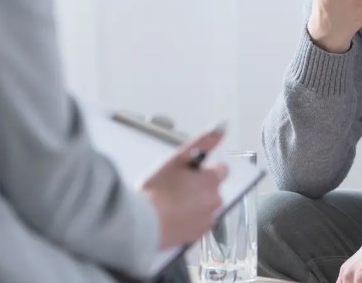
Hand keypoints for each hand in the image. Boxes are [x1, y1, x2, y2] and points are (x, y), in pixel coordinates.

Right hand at [141, 126, 227, 248]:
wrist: (140, 223)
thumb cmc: (156, 191)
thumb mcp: (178, 158)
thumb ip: (204, 141)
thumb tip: (221, 128)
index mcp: (211, 180)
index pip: (220, 169)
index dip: (203, 169)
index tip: (188, 172)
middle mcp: (215, 200)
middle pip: (212, 187)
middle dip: (199, 186)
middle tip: (176, 187)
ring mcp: (208, 219)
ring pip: (206, 205)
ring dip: (195, 202)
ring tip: (172, 203)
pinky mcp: (198, 234)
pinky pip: (199, 222)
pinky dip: (190, 219)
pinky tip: (173, 216)